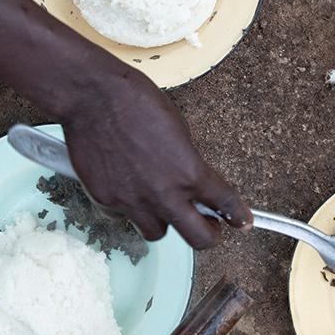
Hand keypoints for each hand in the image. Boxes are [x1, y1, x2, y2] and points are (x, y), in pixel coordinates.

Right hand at [59, 68, 251, 249]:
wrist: (91, 95)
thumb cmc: (134, 100)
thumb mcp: (178, 127)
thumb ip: (187, 161)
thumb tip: (190, 179)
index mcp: (189, 171)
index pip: (225, 203)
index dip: (239, 216)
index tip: (242, 221)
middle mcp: (164, 193)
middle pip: (199, 238)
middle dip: (209, 235)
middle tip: (209, 227)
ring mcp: (132, 201)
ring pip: (157, 233)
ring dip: (164, 222)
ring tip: (161, 205)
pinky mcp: (105, 201)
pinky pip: (123, 217)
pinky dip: (129, 207)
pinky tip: (126, 188)